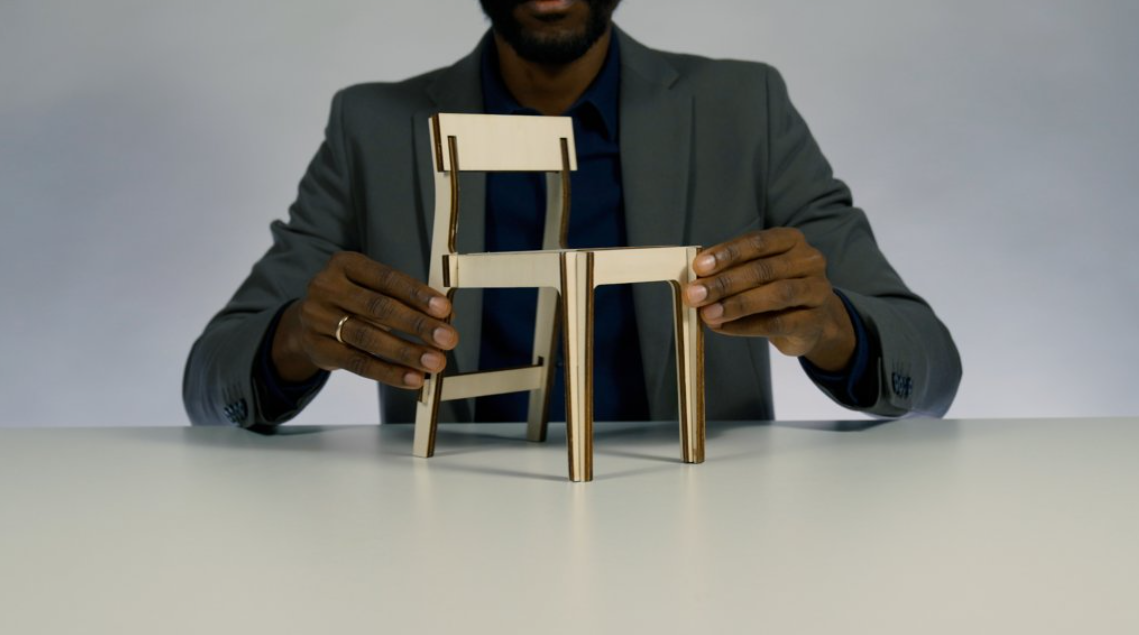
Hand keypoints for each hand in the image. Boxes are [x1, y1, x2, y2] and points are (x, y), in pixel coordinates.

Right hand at [271, 252, 458, 388]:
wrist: (307, 324)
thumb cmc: (354, 302)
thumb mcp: (374, 290)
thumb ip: (407, 300)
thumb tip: (447, 318)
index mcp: (345, 264)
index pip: (387, 278)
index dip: (417, 294)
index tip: (445, 310)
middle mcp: (326, 286)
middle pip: (378, 307)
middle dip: (417, 325)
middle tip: (448, 339)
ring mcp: (317, 318)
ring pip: (368, 337)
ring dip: (406, 352)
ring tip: (435, 362)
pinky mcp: (317, 348)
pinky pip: (358, 363)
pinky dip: (388, 372)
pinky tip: (412, 378)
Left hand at [684, 228, 855, 371]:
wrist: (815, 321)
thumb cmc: (777, 288)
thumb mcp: (757, 273)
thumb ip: (731, 271)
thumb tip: (696, 279)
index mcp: (791, 240)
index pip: (757, 242)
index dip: (727, 254)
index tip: (699, 266)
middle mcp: (808, 260)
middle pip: (763, 269)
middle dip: (724, 282)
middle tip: (695, 294)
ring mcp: (816, 290)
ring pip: (775, 295)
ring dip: (736, 305)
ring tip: (707, 314)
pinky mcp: (814, 321)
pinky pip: (778, 323)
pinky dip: (746, 326)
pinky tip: (722, 327)